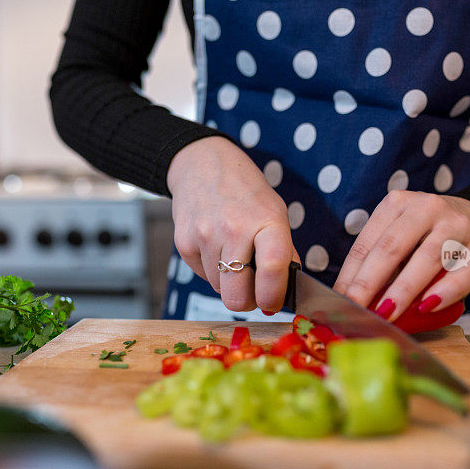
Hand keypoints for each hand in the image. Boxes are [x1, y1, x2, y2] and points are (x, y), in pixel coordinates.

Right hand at [167, 136, 297, 312]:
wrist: (201, 165)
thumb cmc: (245, 192)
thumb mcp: (275, 212)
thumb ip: (284, 252)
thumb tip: (286, 292)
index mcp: (266, 221)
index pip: (272, 269)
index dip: (273, 296)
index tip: (273, 303)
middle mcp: (234, 229)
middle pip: (237, 296)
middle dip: (247, 301)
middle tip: (252, 289)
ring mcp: (205, 237)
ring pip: (220, 289)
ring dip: (229, 282)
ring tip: (233, 254)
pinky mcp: (183, 244)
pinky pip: (203, 276)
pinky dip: (212, 270)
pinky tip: (216, 247)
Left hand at [333, 190, 469, 320]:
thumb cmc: (425, 234)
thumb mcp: (398, 235)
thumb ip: (378, 260)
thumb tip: (350, 299)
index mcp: (397, 204)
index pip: (367, 243)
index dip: (350, 274)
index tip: (339, 300)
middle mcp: (426, 208)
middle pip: (392, 248)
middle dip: (370, 282)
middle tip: (356, 308)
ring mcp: (456, 226)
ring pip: (426, 259)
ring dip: (403, 290)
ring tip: (386, 313)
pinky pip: (461, 275)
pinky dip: (443, 293)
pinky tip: (426, 307)